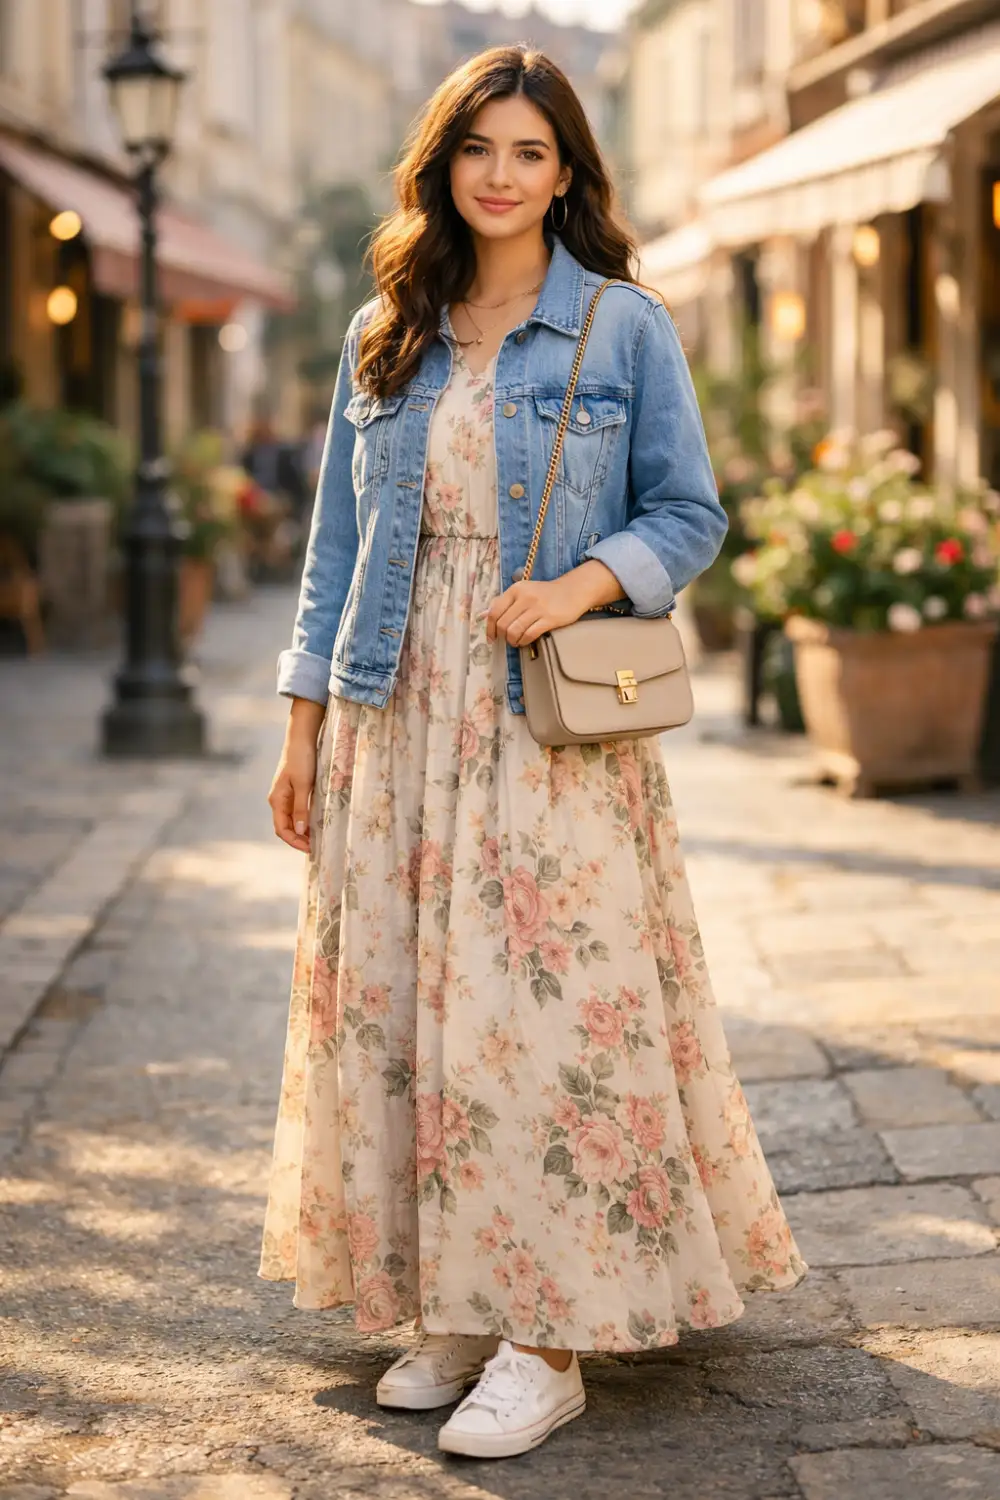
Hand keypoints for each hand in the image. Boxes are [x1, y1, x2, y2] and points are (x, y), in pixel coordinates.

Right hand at [269, 700, 323, 852]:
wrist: (301, 737)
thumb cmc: (301, 759)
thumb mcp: (304, 785)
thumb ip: (302, 808)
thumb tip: (301, 831)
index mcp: (277, 800)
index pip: (282, 830)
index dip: (295, 842)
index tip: (310, 849)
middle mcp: (278, 800)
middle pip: (286, 827)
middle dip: (299, 840)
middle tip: (317, 848)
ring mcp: (285, 796)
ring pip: (292, 820)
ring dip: (302, 832)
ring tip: (318, 839)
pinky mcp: (293, 790)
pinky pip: (297, 811)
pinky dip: (305, 821)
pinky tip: (316, 824)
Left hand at [484, 561, 625, 647]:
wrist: (572, 591)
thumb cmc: (545, 594)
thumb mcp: (523, 592)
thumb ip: (504, 603)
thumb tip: (482, 616)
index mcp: (515, 590)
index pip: (494, 611)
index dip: (489, 628)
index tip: (492, 637)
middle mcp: (525, 597)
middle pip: (503, 624)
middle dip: (503, 636)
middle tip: (508, 639)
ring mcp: (537, 608)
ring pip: (514, 631)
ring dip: (512, 641)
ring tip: (516, 641)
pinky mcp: (549, 618)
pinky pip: (529, 635)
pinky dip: (523, 641)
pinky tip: (525, 641)